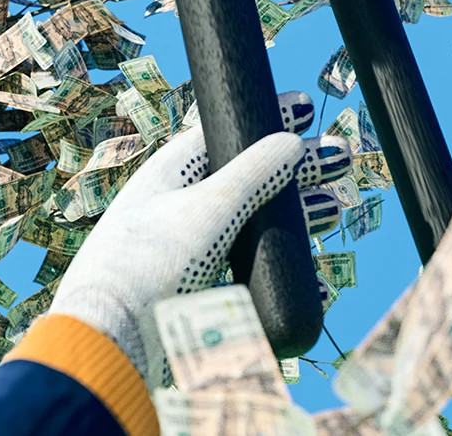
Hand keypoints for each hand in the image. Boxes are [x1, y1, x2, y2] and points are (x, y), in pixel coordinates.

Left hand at [50, 91, 350, 374]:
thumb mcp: (210, 207)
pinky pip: (249, 269)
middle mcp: (181, 203)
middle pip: (250, 176)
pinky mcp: (197, 290)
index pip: (229, 131)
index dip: (268, 119)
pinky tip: (313, 275)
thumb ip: (255, 172)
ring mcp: (190, 248)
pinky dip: (282, 266)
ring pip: (254, 224)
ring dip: (296, 216)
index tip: (304, 106)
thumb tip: (291, 141)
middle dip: (297, 169)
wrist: (110, 343)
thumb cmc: (150, 263)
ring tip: (335, 211)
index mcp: (174, 169)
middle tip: (341, 159)